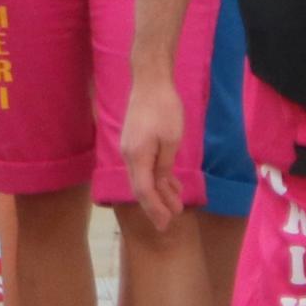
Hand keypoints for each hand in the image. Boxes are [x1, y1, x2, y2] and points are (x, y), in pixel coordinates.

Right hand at [121, 77, 188, 223]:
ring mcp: (131, 148)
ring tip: (176, 206)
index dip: (154, 209)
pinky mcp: (135, 142)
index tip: (165, 223)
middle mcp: (129, 156)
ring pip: (144, 178)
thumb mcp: (171, 140)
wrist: (150, 81)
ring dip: (159, 193)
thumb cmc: (164, 108)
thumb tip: (160, 185)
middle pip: (141, 188)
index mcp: (137, 156)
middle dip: (155, 206)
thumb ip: (164, 166)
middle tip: (168, 223)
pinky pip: (145, 166)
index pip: (144, 191)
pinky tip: (171, 185)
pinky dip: (158, 177)